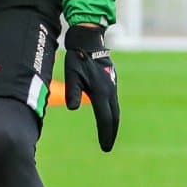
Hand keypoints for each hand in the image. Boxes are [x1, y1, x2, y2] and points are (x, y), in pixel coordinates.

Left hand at [63, 24, 119, 151]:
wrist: (89, 39)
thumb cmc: (77, 57)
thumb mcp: (71, 74)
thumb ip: (72, 91)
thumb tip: (73, 108)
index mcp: (101, 91)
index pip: (105, 118)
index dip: (105, 134)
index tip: (105, 147)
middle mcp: (110, 90)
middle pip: (114, 117)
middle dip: (111, 132)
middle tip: (107, 146)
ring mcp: (112, 85)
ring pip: (115, 109)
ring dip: (113, 123)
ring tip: (109, 135)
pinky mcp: (111, 81)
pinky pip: (113, 101)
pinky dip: (112, 112)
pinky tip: (107, 116)